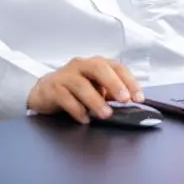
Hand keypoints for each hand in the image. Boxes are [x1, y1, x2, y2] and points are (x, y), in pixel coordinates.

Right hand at [27, 57, 143, 123]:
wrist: (45, 91)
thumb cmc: (75, 89)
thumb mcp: (96, 89)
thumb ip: (112, 94)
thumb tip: (132, 104)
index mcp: (96, 64)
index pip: (117, 67)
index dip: (130, 81)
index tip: (138, 98)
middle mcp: (81, 65)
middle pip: (99, 68)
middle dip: (114, 84)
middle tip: (124, 100)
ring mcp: (65, 75)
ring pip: (81, 84)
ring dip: (96, 100)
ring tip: (105, 114)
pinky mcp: (52, 88)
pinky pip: (65, 98)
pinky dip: (77, 110)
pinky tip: (85, 119)